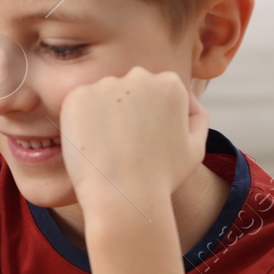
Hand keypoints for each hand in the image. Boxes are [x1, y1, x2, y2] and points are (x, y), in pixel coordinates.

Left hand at [58, 66, 208, 215]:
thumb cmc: (162, 178)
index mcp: (171, 83)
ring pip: (101, 97)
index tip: (142, 145)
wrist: (125, 197)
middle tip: (123, 149)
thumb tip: (186, 95)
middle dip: (125, 114)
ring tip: (107, 150)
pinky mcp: (78, 96)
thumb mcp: (194, 148)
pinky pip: (77, 106)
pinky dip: (79, 124)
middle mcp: (140, 76)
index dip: (146, 122)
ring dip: (101, 117)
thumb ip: (195, 116)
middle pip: (128, 91)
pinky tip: (90, 147)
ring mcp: (106, 84)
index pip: (154, 94)